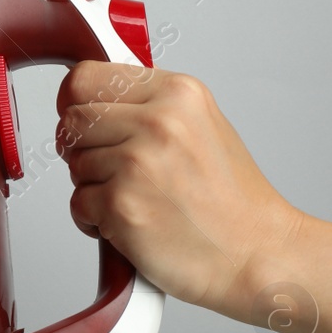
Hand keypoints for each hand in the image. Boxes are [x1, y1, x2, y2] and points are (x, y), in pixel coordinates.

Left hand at [55, 61, 301, 317]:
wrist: (259, 254)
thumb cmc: (232, 202)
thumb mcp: (202, 127)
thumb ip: (149, 106)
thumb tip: (96, 100)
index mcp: (177, 93)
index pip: (86, 78)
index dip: (75, 102)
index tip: (84, 120)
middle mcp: (158, 121)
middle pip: (72, 121)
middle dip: (82, 149)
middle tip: (114, 171)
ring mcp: (137, 163)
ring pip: (74, 165)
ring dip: (92, 188)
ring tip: (138, 200)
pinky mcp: (121, 205)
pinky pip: (77, 204)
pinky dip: (94, 221)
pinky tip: (132, 224)